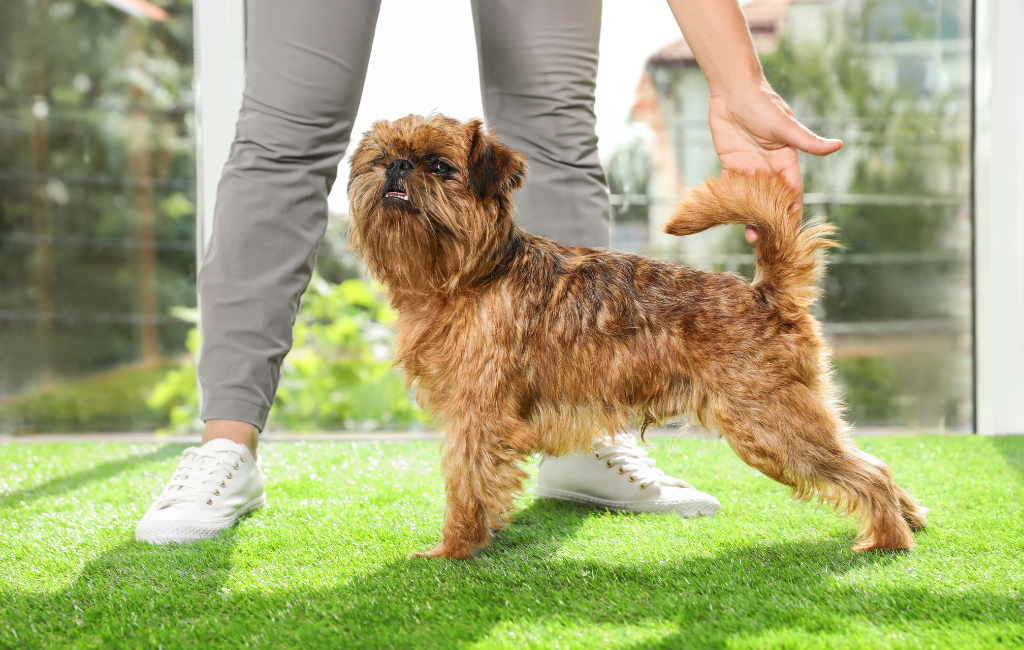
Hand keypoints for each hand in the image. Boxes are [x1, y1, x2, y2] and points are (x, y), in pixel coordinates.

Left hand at [708, 81, 841, 241]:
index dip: (793, 209)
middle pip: (772, 199)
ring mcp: (749, 167)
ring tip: (751, 237)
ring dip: (751, 216)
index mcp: (786, 159)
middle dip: (772, 219)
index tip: (793, 229)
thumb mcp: (785, 126)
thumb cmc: (763, 103)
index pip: (793, 190)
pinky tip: (731, 219)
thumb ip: (808, 142)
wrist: (732, 90)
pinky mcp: (730, 164)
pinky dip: (732, 203)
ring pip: (752, 198)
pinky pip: (731, 188)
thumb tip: (838, 146)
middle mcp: (769, 167)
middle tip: (770, 241)